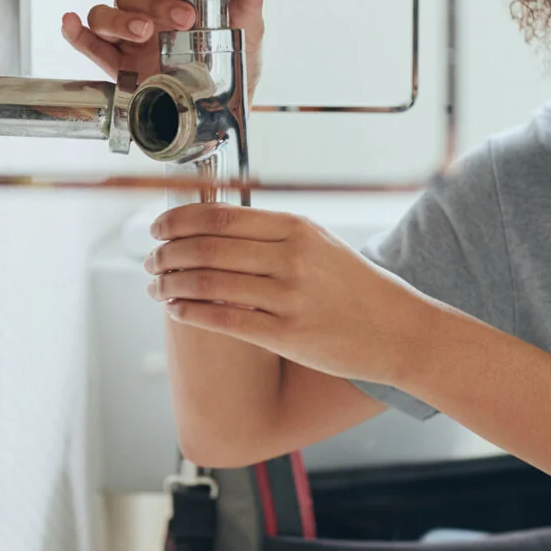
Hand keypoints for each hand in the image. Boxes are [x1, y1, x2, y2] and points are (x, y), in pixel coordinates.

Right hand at [60, 0, 268, 98]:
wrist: (225, 110)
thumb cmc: (233, 64)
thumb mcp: (246, 30)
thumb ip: (249, 1)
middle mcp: (144, 13)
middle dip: (150, 2)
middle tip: (180, 19)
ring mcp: (128, 39)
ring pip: (104, 14)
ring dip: (119, 19)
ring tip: (145, 34)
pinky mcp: (117, 66)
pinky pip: (88, 45)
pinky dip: (75, 33)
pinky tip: (71, 24)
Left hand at [143, 202, 434, 384]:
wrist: (400, 330)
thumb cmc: (359, 289)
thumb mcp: (323, 246)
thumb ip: (276, 235)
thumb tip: (218, 226)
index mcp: (297, 229)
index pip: (219, 216)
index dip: (177, 221)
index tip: (157, 227)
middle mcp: (291, 257)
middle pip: (206, 247)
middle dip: (166, 253)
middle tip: (149, 260)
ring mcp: (289, 296)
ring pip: (207, 282)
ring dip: (170, 283)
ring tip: (154, 287)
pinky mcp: (286, 334)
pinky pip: (222, 319)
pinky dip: (189, 312)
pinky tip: (174, 310)